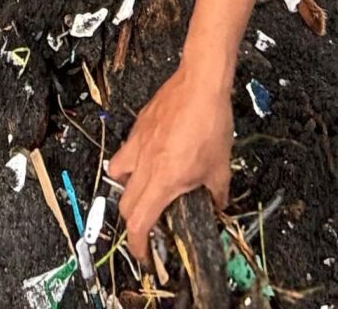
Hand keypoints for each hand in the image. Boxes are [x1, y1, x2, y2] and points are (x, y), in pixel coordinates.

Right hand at [109, 69, 234, 260]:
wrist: (201, 82)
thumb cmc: (210, 121)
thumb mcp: (221, 166)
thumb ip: (217, 193)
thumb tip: (218, 206)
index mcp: (163, 179)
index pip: (139, 223)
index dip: (139, 245)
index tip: (144, 254)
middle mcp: (144, 164)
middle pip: (124, 205)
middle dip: (133, 223)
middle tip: (147, 228)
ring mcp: (138, 143)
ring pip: (116, 174)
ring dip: (126, 187)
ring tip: (143, 188)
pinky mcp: (138, 127)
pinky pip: (127, 150)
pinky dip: (133, 160)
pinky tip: (152, 156)